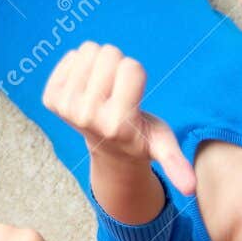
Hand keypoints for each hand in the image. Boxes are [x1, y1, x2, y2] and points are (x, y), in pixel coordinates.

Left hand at [42, 44, 195, 194]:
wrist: (107, 149)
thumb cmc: (140, 138)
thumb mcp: (162, 146)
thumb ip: (176, 164)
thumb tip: (190, 190)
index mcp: (117, 124)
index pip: (132, 67)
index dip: (137, 76)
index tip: (135, 96)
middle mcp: (87, 116)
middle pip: (109, 54)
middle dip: (118, 67)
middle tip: (118, 91)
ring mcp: (66, 107)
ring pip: (89, 50)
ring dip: (100, 65)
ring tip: (104, 89)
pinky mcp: (50, 97)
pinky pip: (71, 55)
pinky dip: (81, 67)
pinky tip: (87, 89)